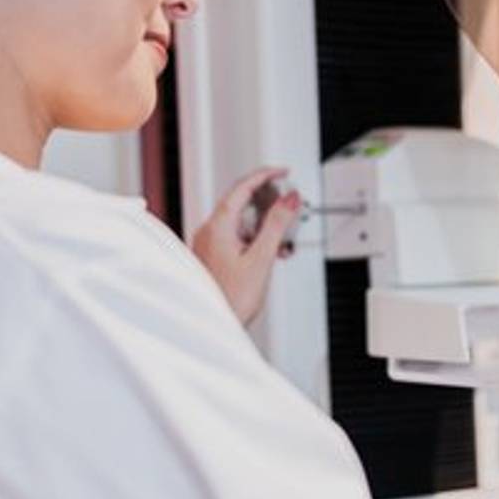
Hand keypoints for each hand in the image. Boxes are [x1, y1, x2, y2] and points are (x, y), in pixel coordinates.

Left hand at [190, 167, 301, 325]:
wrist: (213, 326)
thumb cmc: (231, 299)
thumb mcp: (262, 257)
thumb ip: (277, 224)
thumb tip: (290, 199)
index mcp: (217, 226)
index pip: (242, 188)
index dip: (265, 175)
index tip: (282, 172)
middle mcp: (208, 231)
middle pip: (240, 203)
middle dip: (268, 206)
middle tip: (288, 209)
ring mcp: (208, 243)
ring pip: (240, 222)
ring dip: (264, 228)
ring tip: (282, 243)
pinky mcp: (212, 256)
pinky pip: (236, 237)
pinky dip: (254, 240)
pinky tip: (269, 253)